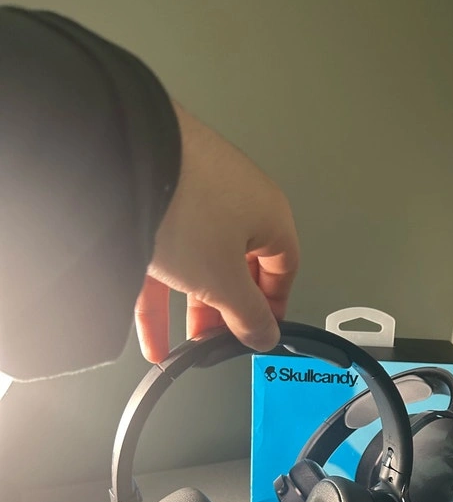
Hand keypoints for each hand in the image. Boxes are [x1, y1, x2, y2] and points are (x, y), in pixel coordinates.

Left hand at [134, 103, 299, 361]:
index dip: (273, 307)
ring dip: (189, 309)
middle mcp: (237, 199)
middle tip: (214, 344)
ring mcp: (195, 194)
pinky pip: (167, 253)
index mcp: (269, 213)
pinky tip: (150, 331)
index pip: (283, 268)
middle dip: (224, 313)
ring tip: (179, 344)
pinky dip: (160, 295)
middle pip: (238, 269)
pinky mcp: (158, 195)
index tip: (257, 334)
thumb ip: (249, 315)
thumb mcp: (223, 281)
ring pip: (199, 264)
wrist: (120, 157)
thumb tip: (264, 335)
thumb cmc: (185, 206)